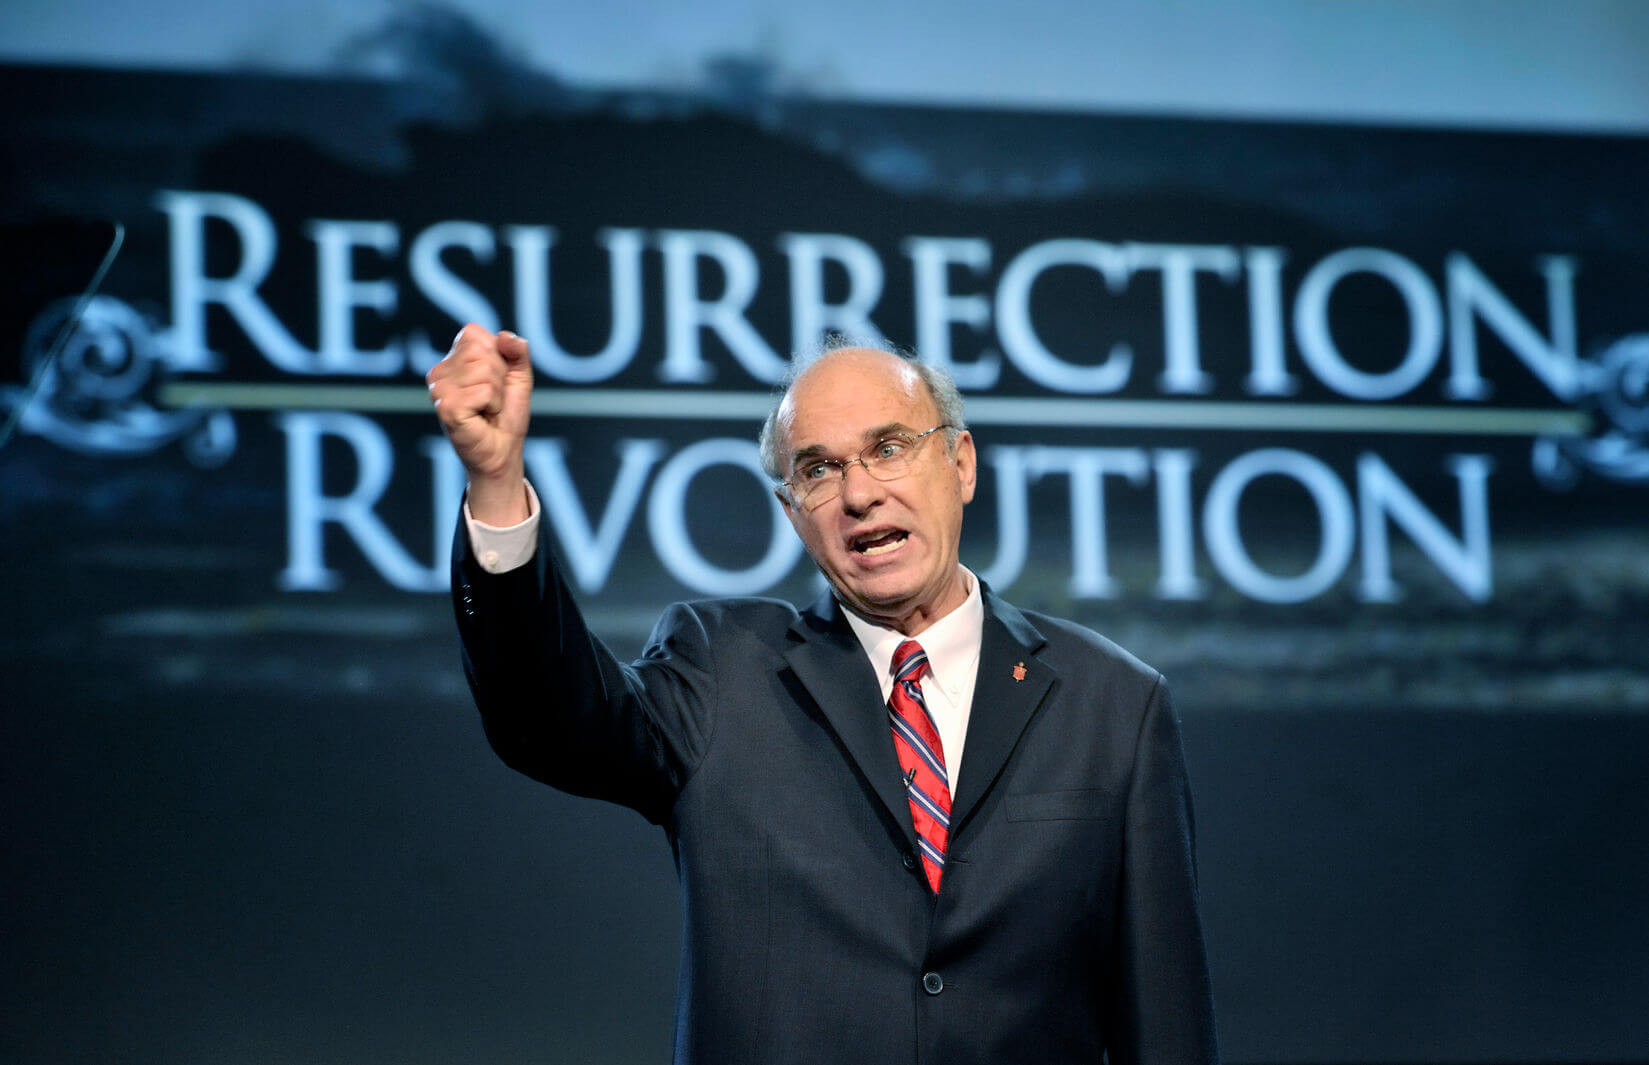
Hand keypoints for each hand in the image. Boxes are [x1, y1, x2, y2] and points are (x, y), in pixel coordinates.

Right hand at [426, 323, 532, 524]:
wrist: (503, 451)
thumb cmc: (506, 415)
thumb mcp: (518, 376)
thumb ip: (517, 351)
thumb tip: (504, 336)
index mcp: (451, 360)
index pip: (474, 334)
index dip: (496, 356)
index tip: (494, 381)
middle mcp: (439, 372)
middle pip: (482, 350)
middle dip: (498, 376)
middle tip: (491, 399)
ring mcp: (439, 390)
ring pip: (484, 370)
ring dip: (496, 393)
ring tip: (487, 409)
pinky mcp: (446, 407)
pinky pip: (484, 391)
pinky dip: (492, 404)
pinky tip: (482, 417)